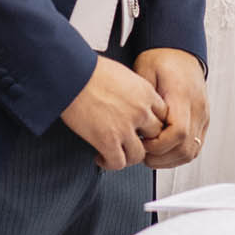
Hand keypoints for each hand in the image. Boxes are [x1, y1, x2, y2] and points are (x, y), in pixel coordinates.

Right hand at [60, 55, 167, 170]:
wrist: (72, 73)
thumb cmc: (90, 70)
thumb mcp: (123, 74)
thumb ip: (133, 91)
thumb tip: (130, 103)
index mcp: (146, 92)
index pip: (163, 116)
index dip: (151, 124)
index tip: (141, 127)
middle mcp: (140, 111)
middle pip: (155, 136)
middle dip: (143, 141)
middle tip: (129, 142)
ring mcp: (125, 127)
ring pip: (139, 155)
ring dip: (127, 156)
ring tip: (115, 153)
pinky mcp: (108, 140)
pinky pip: (118, 163)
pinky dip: (109, 164)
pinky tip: (100, 157)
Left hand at [134, 48, 207, 169]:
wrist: (180, 50)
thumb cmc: (163, 58)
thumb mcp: (145, 71)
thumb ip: (142, 97)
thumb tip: (131, 122)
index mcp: (182, 95)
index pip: (178, 132)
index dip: (158, 145)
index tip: (142, 143)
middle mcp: (197, 107)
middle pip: (186, 147)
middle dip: (162, 158)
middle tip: (143, 154)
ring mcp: (203, 114)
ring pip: (192, 151)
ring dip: (170, 160)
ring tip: (151, 155)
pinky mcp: (203, 119)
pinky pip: (195, 146)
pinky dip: (179, 154)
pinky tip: (164, 152)